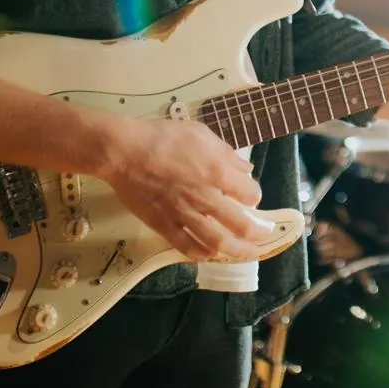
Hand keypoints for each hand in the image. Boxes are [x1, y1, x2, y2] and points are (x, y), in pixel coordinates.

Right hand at [100, 118, 268, 261]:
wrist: (124, 151)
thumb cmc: (162, 137)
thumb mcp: (201, 134)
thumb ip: (226, 153)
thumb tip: (245, 167)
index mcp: (217, 172)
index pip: (250, 193)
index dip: (254, 196)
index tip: (251, 196)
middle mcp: (205, 197)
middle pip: (240, 224)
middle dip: (257, 233)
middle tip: (264, 234)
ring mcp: (184, 213)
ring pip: (217, 242)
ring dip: (237, 251)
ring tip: (247, 254)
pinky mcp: (163, 224)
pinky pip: (186, 246)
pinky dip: (201, 253)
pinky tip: (210, 254)